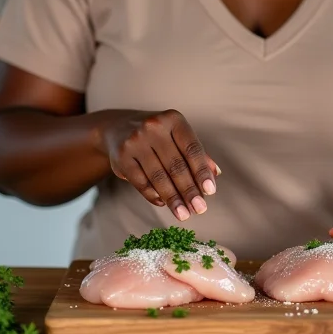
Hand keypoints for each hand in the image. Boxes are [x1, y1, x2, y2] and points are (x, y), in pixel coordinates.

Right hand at [95, 109, 219, 221]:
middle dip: (189, 191)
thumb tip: (215, 174)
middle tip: (199, 209)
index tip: (210, 191)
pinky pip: (141, 181)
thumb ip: (196, 153)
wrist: (117, 127)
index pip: (192, 149)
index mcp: (173, 119)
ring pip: (158, 176)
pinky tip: (163, 203)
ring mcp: (135, 141)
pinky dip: (153, 195)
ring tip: (183, 214)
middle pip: (176, 165)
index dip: (202, 171)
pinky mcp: (121, 156)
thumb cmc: (156, 134)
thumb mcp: (177, 135)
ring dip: (173, 199)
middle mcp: (153, 127)